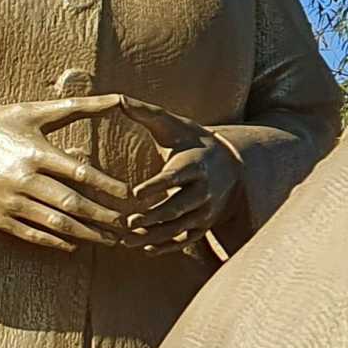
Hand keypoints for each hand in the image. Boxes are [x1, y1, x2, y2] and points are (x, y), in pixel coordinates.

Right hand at [0, 96, 140, 251]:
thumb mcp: (35, 111)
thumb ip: (78, 107)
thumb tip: (116, 99)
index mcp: (36, 153)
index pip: (81, 173)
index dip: (108, 186)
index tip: (129, 195)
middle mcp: (24, 180)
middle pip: (73, 204)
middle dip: (104, 216)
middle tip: (127, 224)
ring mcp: (11, 202)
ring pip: (57, 224)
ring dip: (87, 235)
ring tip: (109, 240)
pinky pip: (33, 236)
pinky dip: (56, 243)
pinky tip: (75, 245)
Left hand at [105, 95, 245, 255]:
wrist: (230, 164)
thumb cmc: (191, 140)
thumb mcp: (172, 125)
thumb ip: (144, 113)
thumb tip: (117, 98)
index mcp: (195, 164)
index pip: (175, 176)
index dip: (157, 185)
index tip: (135, 193)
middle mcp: (204, 189)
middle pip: (179, 206)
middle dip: (155, 216)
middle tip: (129, 222)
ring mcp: (205, 210)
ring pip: (180, 227)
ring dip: (155, 235)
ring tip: (128, 240)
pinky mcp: (204, 224)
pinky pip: (186, 239)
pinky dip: (167, 246)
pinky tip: (145, 248)